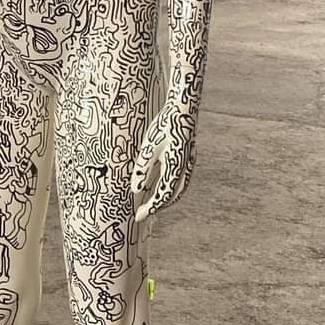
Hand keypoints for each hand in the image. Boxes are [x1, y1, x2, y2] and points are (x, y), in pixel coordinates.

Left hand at [130, 101, 197, 222]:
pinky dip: (171, 187)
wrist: (185, 107)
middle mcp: (186, 168)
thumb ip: (143, 169)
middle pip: (173, 195)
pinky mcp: (188, 156)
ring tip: (151, 203)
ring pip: (179, 188)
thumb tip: (135, 190)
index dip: (150, 208)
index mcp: (176, 167)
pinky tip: (161, 184)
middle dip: (158, 206)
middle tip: (143, 213)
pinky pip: (181, 178)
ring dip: (166, 198)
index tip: (138, 217)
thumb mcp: (149, 146)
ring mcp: (190, 162)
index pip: (163, 196)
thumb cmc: (165, 125)